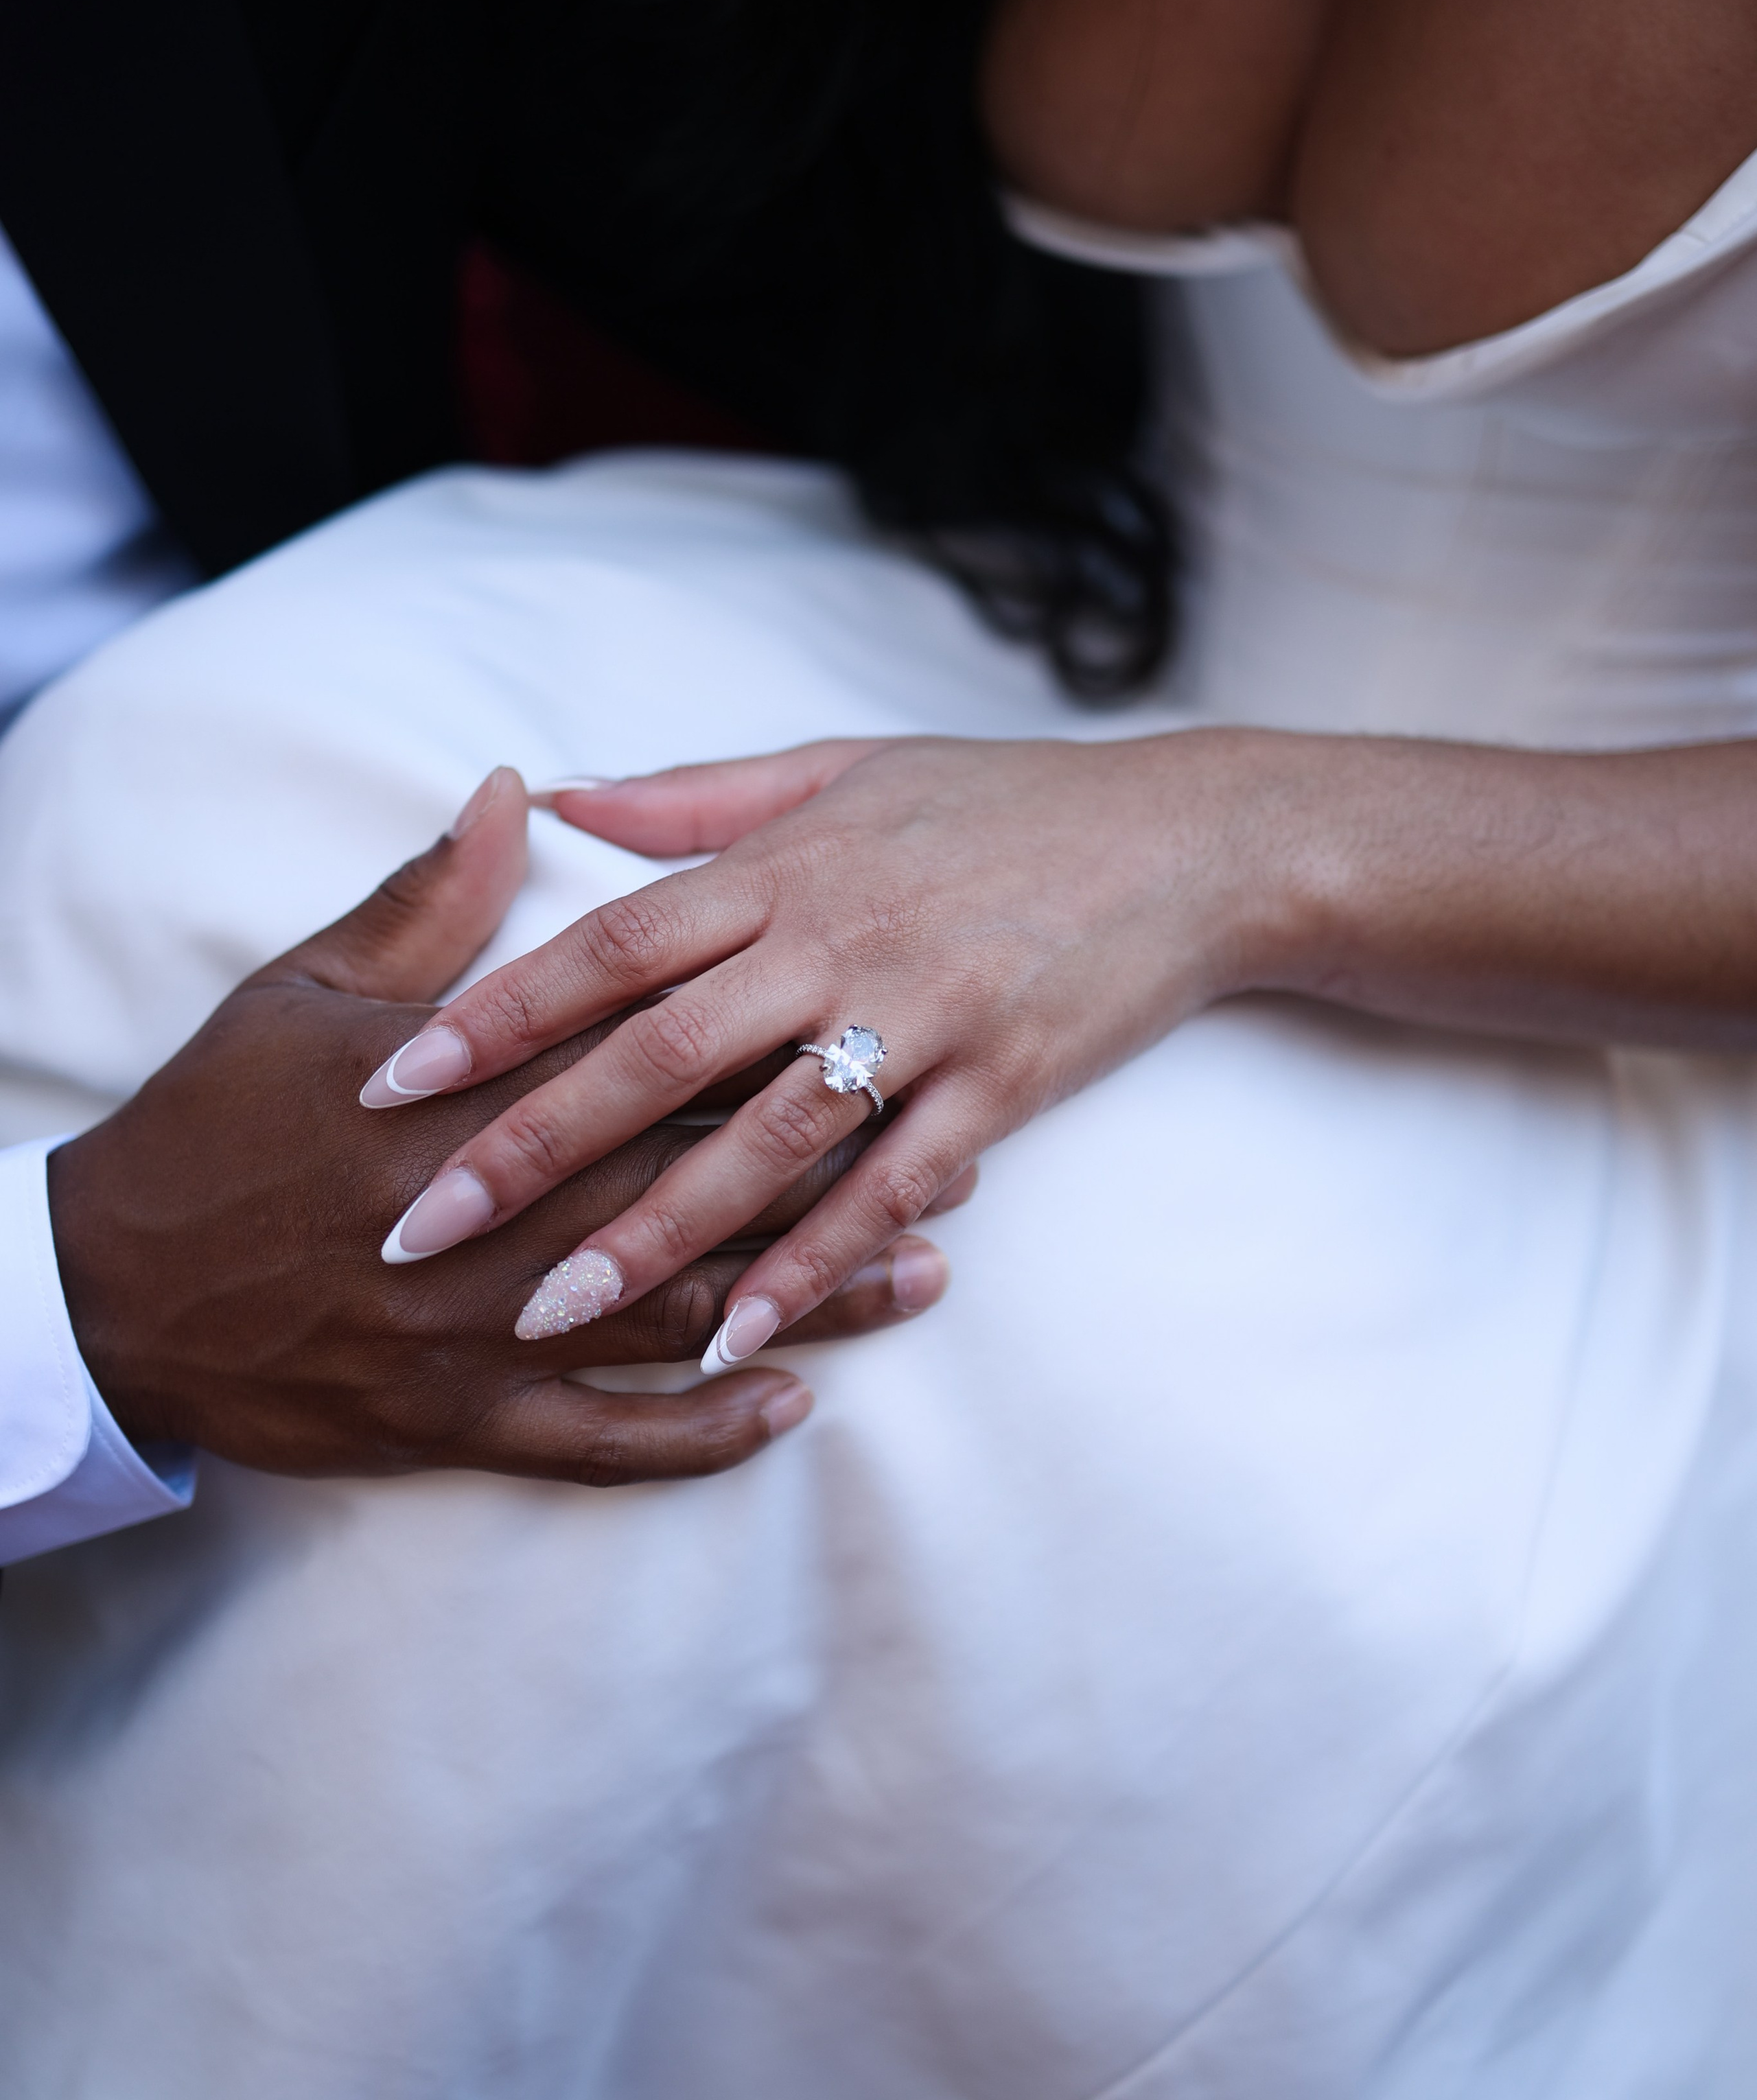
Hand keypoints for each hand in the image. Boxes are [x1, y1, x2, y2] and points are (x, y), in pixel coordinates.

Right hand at [48, 769, 956, 1488]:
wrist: (111, 1289)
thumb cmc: (215, 1126)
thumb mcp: (307, 991)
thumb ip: (430, 900)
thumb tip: (520, 791)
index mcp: (468, 1092)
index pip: (652, 1058)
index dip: (781, 1044)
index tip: (886, 1021)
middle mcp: (492, 1212)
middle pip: (698, 1183)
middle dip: (836, 1173)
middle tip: (967, 1160)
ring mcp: (477, 1329)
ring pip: (675, 1312)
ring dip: (806, 1297)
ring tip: (924, 1278)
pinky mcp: (455, 1421)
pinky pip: (600, 1441)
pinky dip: (697, 1431)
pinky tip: (785, 1405)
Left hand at [351, 731, 1281, 1362]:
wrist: (1190, 840)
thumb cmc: (1004, 804)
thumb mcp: (846, 769)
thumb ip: (699, 798)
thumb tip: (565, 795)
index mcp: (786, 866)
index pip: (612, 943)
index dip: (498, 1011)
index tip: (392, 1077)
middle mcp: (840, 941)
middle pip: (656, 1052)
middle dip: (530, 1144)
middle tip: (418, 1225)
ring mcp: (925, 1017)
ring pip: (762, 1138)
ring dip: (650, 1231)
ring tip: (546, 1307)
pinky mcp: (1002, 1086)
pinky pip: (889, 1186)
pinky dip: (813, 1260)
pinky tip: (737, 1330)